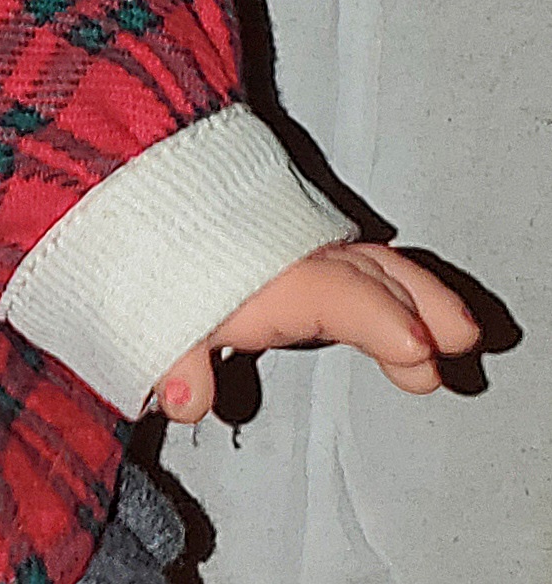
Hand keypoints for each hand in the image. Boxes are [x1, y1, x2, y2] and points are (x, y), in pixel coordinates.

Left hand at [154, 241, 479, 420]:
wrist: (123, 184)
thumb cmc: (139, 256)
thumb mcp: (144, 314)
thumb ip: (173, 359)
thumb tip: (188, 398)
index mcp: (266, 277)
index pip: (338, 298)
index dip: (380, 322)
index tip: (419, 352)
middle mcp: (294, 257)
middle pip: (374, 279)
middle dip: (425, 310)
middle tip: (460, 345)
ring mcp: (300, 246)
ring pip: (374, 263)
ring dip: (419, 294)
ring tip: (456, 329)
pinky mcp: (296, 245)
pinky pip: (357, 257)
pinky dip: (391, 279)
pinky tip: (407, 300)